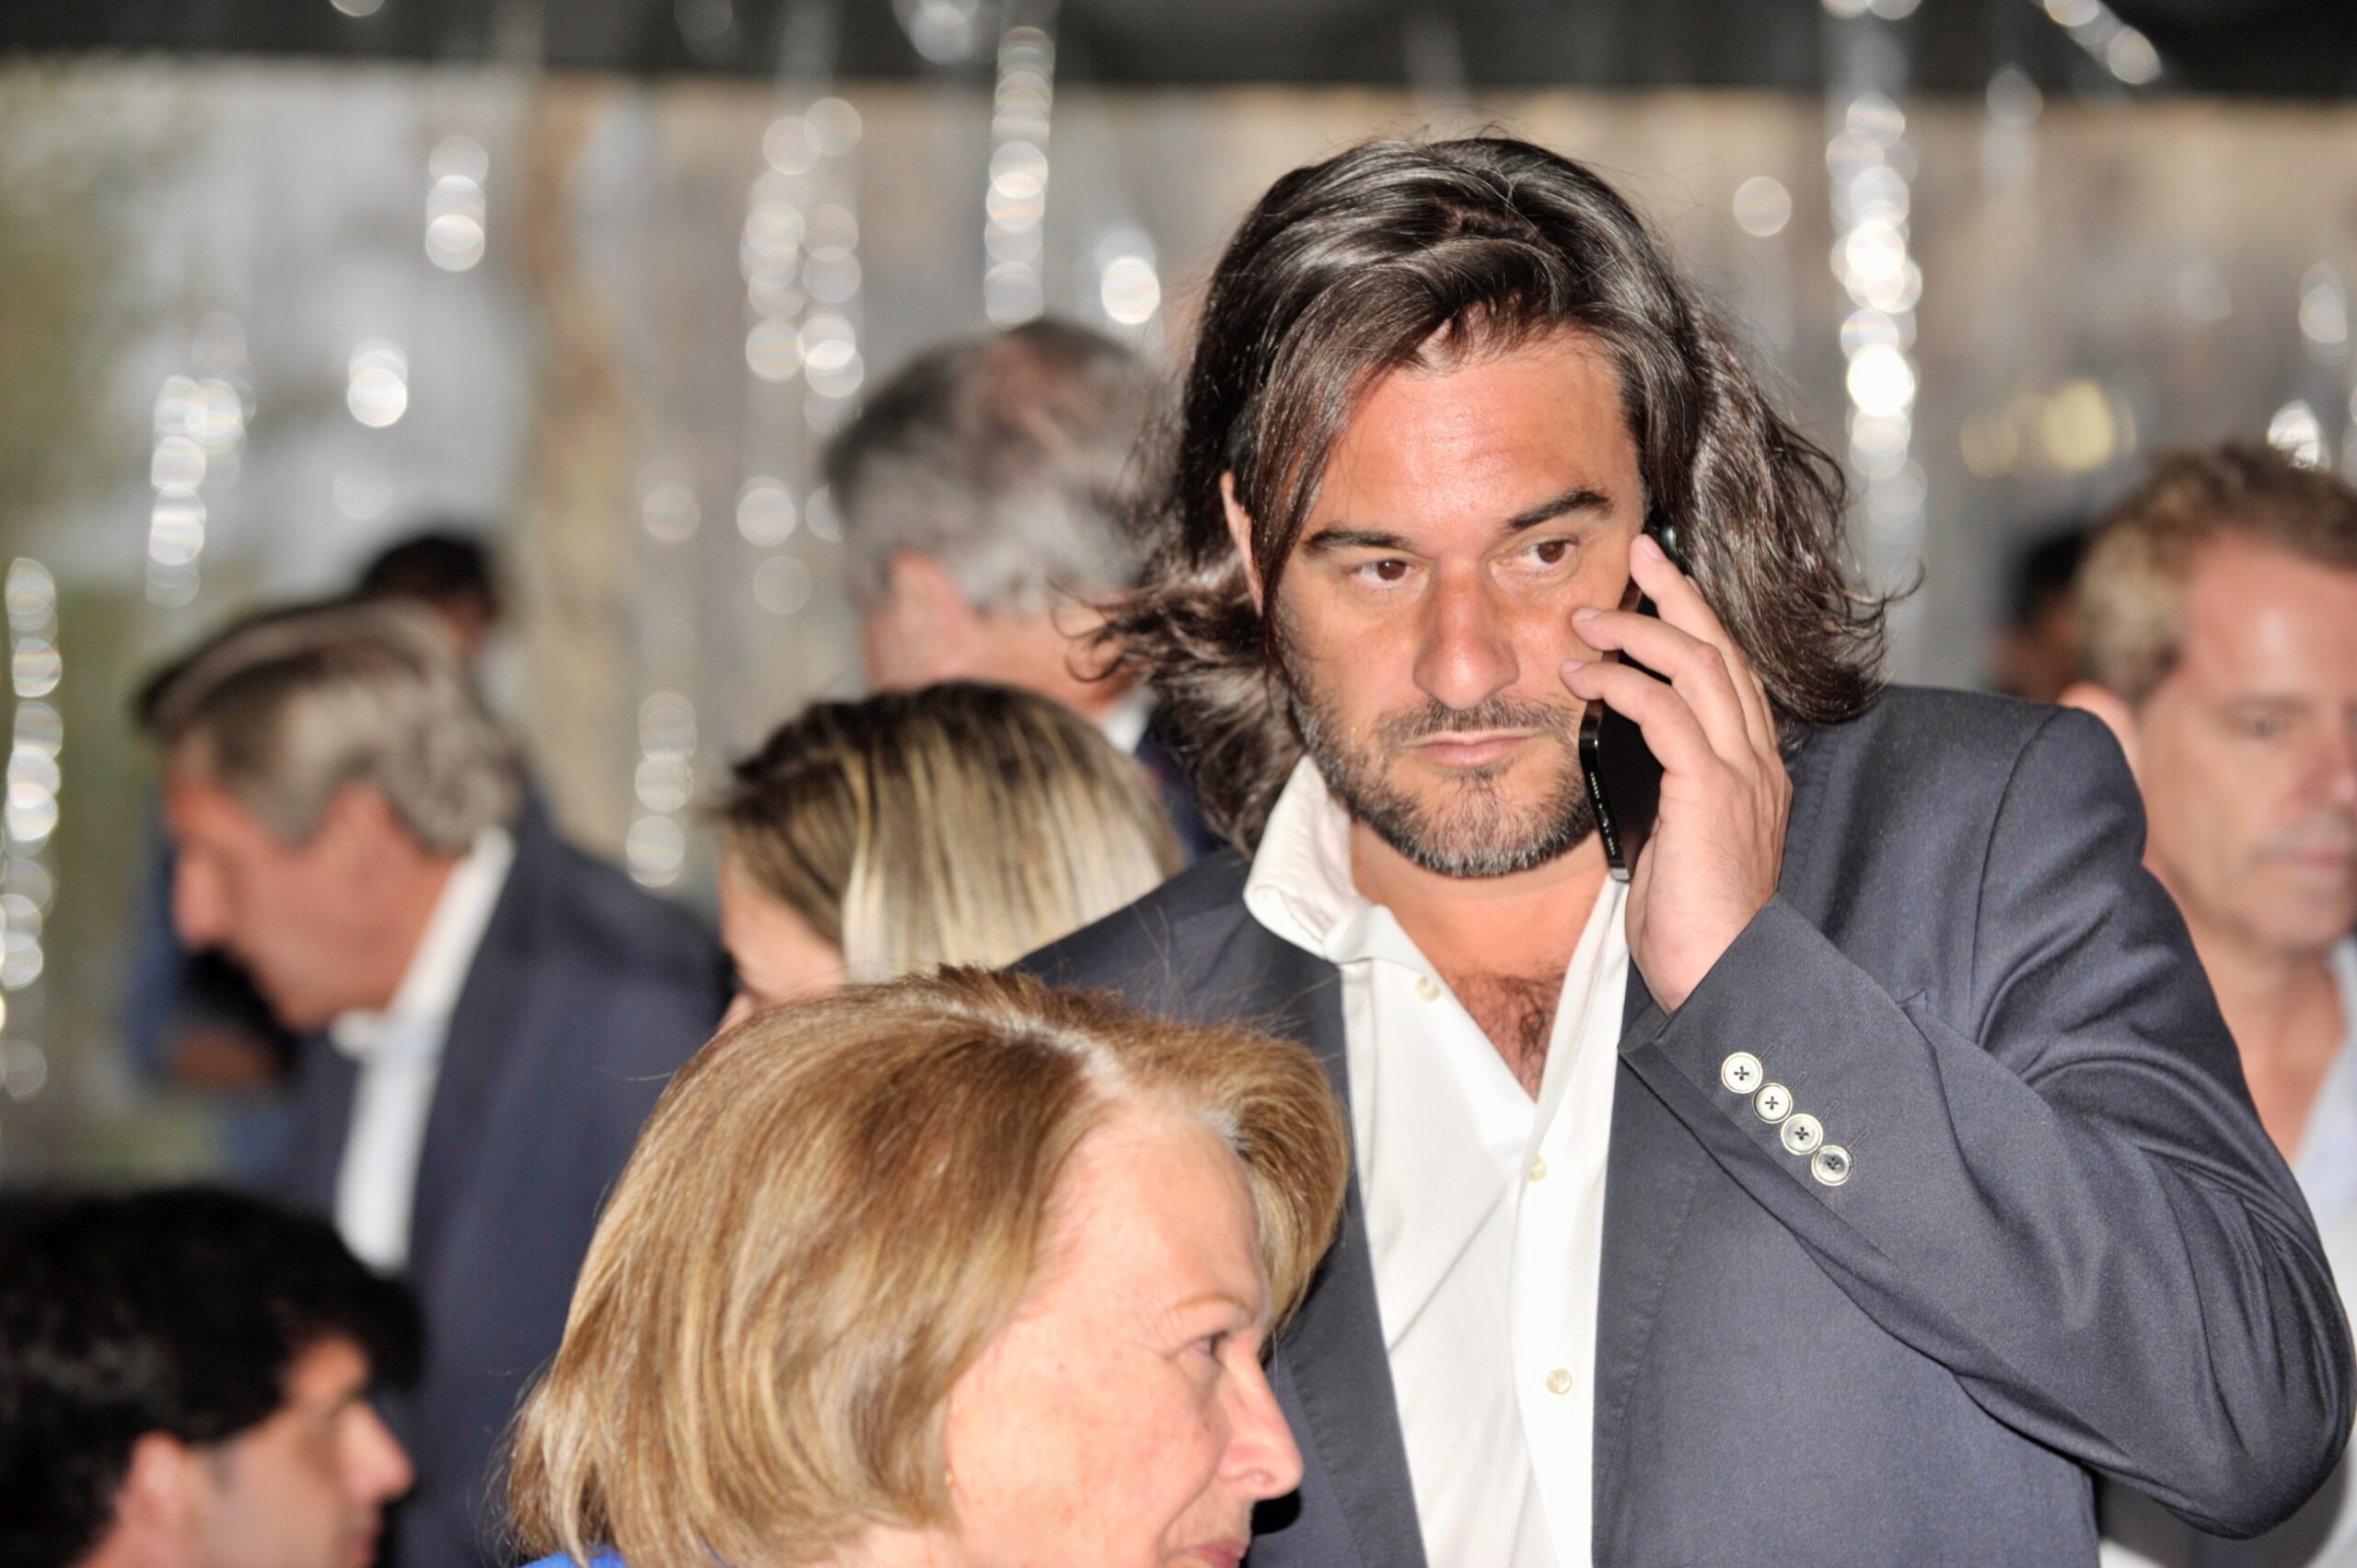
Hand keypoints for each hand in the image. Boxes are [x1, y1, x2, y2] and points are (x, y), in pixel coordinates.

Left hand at [1560, 533, 1789, 1012]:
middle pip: (1722, 649)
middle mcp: (1757, 760)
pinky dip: (1624, 682)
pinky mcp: (1712, 792)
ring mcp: (1740, 773)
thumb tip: (1628, 766)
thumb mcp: (1676, 845)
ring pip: (1697, 667)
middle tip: (1638, 550)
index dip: (1696, 621)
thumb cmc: (1694, 925)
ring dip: (1638, 630)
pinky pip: (1668, 712)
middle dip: (1677, 593)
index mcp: (1753, 769)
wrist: (1727, 977)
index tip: (1657, 583)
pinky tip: (1586, 674)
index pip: (1730, 673)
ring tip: (1586, 615)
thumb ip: (1666, 797)